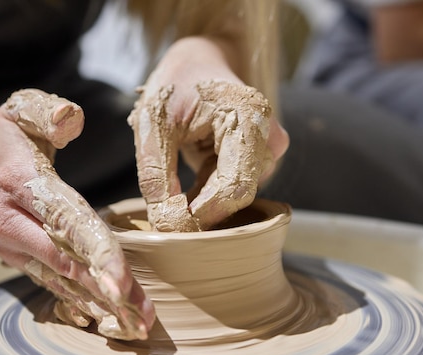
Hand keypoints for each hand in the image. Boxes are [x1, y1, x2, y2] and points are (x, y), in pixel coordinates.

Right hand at [0, 89, 154, 339]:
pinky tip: (109, 320)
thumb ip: (45, 110)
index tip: (120, 283)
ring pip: (63, 282)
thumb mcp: (19, 109)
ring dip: (100, 306)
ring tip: (136, 327)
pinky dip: (82, 304)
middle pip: (69, 263)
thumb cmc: (1, 140)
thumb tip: (71, 120)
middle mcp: (14, 225)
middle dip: (107, 292)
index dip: (95, 253)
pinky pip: (54, 285)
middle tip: (143, 319)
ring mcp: (15, 249)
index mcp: (20, 185)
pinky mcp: (22, 261)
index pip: (64, 221)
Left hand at [127, 37, 288, 231]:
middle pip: (238, 196)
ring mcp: (267, 151)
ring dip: (201, 204)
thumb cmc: (175, 84)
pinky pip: (232, 192)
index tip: (167, 222)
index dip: (202, 214)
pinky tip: (184, 188)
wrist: (198, 62)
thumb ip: (156, 174)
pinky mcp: (257, 160)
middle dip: (201, 213)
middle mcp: (269, 138)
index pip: (234, 188)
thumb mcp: (153, 124)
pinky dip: (206, 197)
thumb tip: (166, 224)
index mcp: (250, 118)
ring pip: (234, 198)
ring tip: (170, 188)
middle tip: (163, 215)